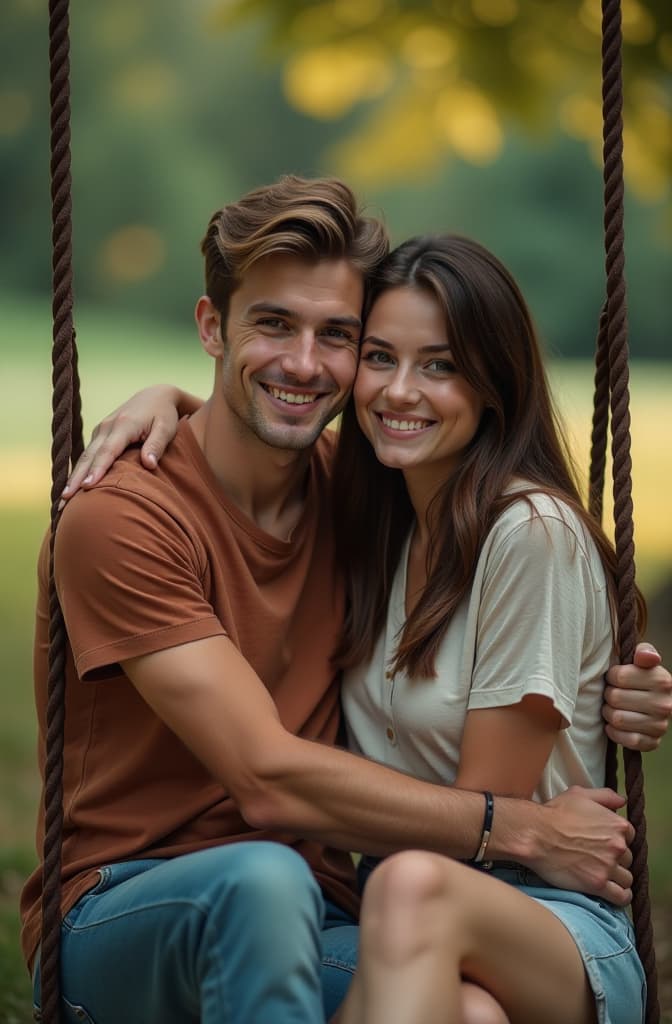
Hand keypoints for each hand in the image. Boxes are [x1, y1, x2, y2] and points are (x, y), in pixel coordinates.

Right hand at [61, 385, 194, 500]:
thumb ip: (157, 445)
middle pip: (89, 456)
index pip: (108, 451)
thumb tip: (149, 465)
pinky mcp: (99, 435)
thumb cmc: (164, 415)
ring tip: (62, 500)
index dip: (97, 469)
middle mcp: (107, 427)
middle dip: (76, 478)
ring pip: (84, 457)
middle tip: (65, 500)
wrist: (155, 396)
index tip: (87, 487)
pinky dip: (78, 471)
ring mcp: (101, 430)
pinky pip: (87, 455)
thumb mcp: (167, 428)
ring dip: (72, 477)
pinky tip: (72, 487)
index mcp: (123, 425)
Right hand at [529, 786, 632, 905]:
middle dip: (617, 860)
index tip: (607, 844)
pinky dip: (621, 897)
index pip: (630, 837)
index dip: (618, 840)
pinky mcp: (598, 884)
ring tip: (607, 878)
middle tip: (601, 860)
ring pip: (627, 879)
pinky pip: (621, 897)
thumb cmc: (555, 812)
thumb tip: (622, 801)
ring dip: (619, 879)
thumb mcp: (579, 794)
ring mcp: (608, 866)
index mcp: (617, 824)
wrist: (535, 834)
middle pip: (628, 859)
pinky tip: (615, 894)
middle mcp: (617, 846)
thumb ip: (605, 796)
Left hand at [603, 642, 671, 751]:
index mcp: (662, 680)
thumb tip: (646, 657)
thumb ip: (643, 651)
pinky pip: (627, 740)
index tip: (615, 677)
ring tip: (613, 707)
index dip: (611, 676)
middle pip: (615, 698)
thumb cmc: (641, 676)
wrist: (654, 701)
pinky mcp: (653, 742)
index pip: (619, 676)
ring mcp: (660, 726)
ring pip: (618, 719)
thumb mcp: (643, 657)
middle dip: (608, 695)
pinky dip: (615, 733)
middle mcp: (665, 704)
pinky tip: (614, 725)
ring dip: (609, 713)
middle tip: (612, 694)